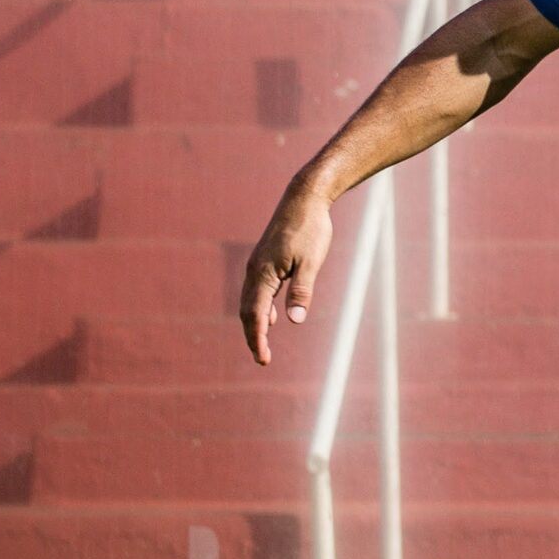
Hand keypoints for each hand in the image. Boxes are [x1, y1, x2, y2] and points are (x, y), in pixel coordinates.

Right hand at [240, 186, 333, 366]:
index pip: (256, 315)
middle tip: (263, 359)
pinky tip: (272, 316)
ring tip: (263, 344)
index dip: (258, 339)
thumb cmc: (310, 229)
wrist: (304, 199)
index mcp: (263, 273)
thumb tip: (294, 321)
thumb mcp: (311, 262)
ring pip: (249, 301)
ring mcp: (257, 265)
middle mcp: (254, 271)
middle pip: (247, 312)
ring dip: (255, 324)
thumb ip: (301, 291)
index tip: (263, 360)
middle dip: (253, 336)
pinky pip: (256, 291)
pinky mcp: (264, 260)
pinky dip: (260, 308)